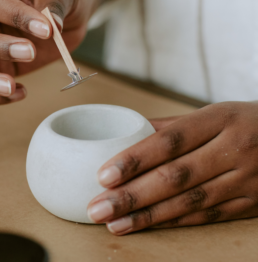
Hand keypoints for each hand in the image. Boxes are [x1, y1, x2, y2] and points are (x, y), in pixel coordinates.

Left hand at [87, 101, 257, 234]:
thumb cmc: (242, 122)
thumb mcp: (212, 113)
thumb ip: (172, 125)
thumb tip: (129, 130)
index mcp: (220, 120)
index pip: (170, 141)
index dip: (136, 159)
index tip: (104, 175)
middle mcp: (233, 150)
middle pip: (175, 176)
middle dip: (132, 195)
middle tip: (98, 208)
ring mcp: (245, 180)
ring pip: (189, 202)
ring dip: (147, 216)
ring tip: (114, 223)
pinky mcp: (250, 204)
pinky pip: (206, 216)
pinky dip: (174, 223)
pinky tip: (146, 226)